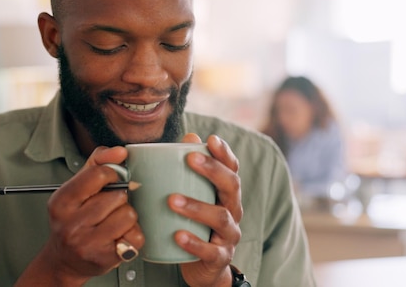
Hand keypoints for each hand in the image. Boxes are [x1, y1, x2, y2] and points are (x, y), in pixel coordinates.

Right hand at [16, 146, 144, 285]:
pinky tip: (119, 236)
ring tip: (114, 222)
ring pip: (129, 215)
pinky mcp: (105, 259)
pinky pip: (136, 236)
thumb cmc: (73, 220)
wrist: (64, 260)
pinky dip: (132, 234)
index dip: (113, 174)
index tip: (112, 179)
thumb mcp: (76, 188)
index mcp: (61, 202)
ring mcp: (87, 243)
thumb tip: (120, 152)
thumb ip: (96, 163)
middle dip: (119, 199)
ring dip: (127, 216)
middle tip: (108, 208)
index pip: (97, 175)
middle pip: (117, 197)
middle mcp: (71, 224)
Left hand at [171, 134, 242, 286]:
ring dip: (197, 206)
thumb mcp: (195, 197)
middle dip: (212, 170)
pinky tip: (178, 235)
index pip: (231, 169)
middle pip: (231, 186)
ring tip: (172, 200)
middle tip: (190, 159)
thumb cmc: (196, 225)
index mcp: (226, 194)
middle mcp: (233, 211)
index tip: (211, 139)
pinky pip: (210, 250)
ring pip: (220, 217)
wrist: (203, 267)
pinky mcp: (220, 257)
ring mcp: (229, 235)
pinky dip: (194, 243)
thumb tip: (189, 136)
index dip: (224, 153)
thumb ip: (190, 170)